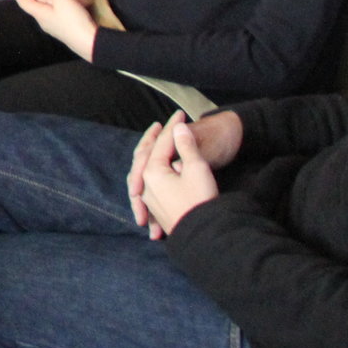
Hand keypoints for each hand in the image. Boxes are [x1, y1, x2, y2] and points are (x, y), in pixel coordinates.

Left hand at [11, 0, 100, 58]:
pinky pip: (50, 14)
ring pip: (41, 11)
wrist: (89, 42)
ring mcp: (52, 27)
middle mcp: (43, 21)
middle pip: (32, 6)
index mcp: (40, 14)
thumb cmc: (73, 19)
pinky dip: (49, 5)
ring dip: (41, 0)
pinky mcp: (61, 29)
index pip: (24, 1)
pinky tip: (57, 3)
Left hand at [131, 114, 226, 237]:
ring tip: (153, 144)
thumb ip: (186, 146)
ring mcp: (149, 197)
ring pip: (143, 169)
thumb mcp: (196, 168)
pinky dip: (150, 171)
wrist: (204, 233)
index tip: (181, 114)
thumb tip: (179, 128)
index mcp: (152, 171)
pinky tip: (157, 169)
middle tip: (158, 125)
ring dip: (148, 154)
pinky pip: (147, 183)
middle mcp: (145, 184)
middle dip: (151, 138)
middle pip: (144, 155)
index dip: (173, 127)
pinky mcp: (156, 207)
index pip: (162, 143)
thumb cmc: (200, 199)